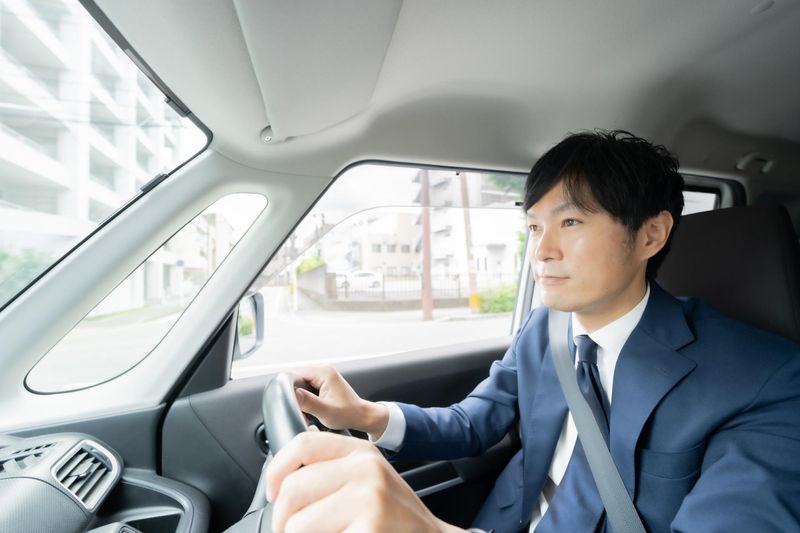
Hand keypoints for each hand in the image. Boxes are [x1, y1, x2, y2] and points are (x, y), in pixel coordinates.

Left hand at [265, 432, 464, 532]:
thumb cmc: (394, 516)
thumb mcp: (367, 479)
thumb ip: (333, 469)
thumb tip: (283, 474)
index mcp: (361, 452)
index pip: (302, 444)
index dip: (276, 470)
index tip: (272, 492)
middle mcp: (366, 469)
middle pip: (292, 488)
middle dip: (281, 519)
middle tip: (288, 531)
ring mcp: (368, 499)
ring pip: (297, 523)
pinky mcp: (369, 528)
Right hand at [293, 366, 388, 436]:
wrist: (361, 415)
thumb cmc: (348, 414)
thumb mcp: (326, 411)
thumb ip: (308, 402)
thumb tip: (294, 394)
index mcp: (324, 373)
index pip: (296, 374)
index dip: (291, 389)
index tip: (293, 404)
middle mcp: (324, 370)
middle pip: (298, 379)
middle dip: (296, 396)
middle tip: (302, 411)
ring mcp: (324, 376)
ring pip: (301, 385)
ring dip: (301, 399)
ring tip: (307, 413)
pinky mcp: (323, 383)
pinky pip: (308, 388)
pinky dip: (306, 399)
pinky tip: (310, 410)